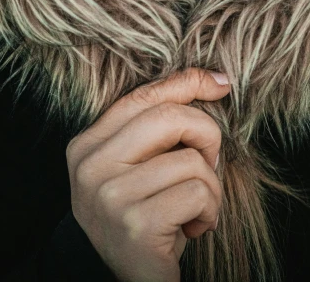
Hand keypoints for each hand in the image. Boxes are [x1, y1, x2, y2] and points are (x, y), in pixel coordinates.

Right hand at [66, 67, 230, 281]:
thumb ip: (158, 127)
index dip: (187, 82)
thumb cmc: (144, 214)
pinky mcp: (136, 225)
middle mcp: (91, 166)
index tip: (221, 83)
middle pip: (170, 118)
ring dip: (211, 187)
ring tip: (196, 209)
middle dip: (206, 135)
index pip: (143, 96)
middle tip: (209, 164)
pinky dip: (209, 211)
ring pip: (191, 160)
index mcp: (88, 144)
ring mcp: (110, 195)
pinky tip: (193, 228)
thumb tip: (214, 80)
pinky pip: (197, 193)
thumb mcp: (141, 166)